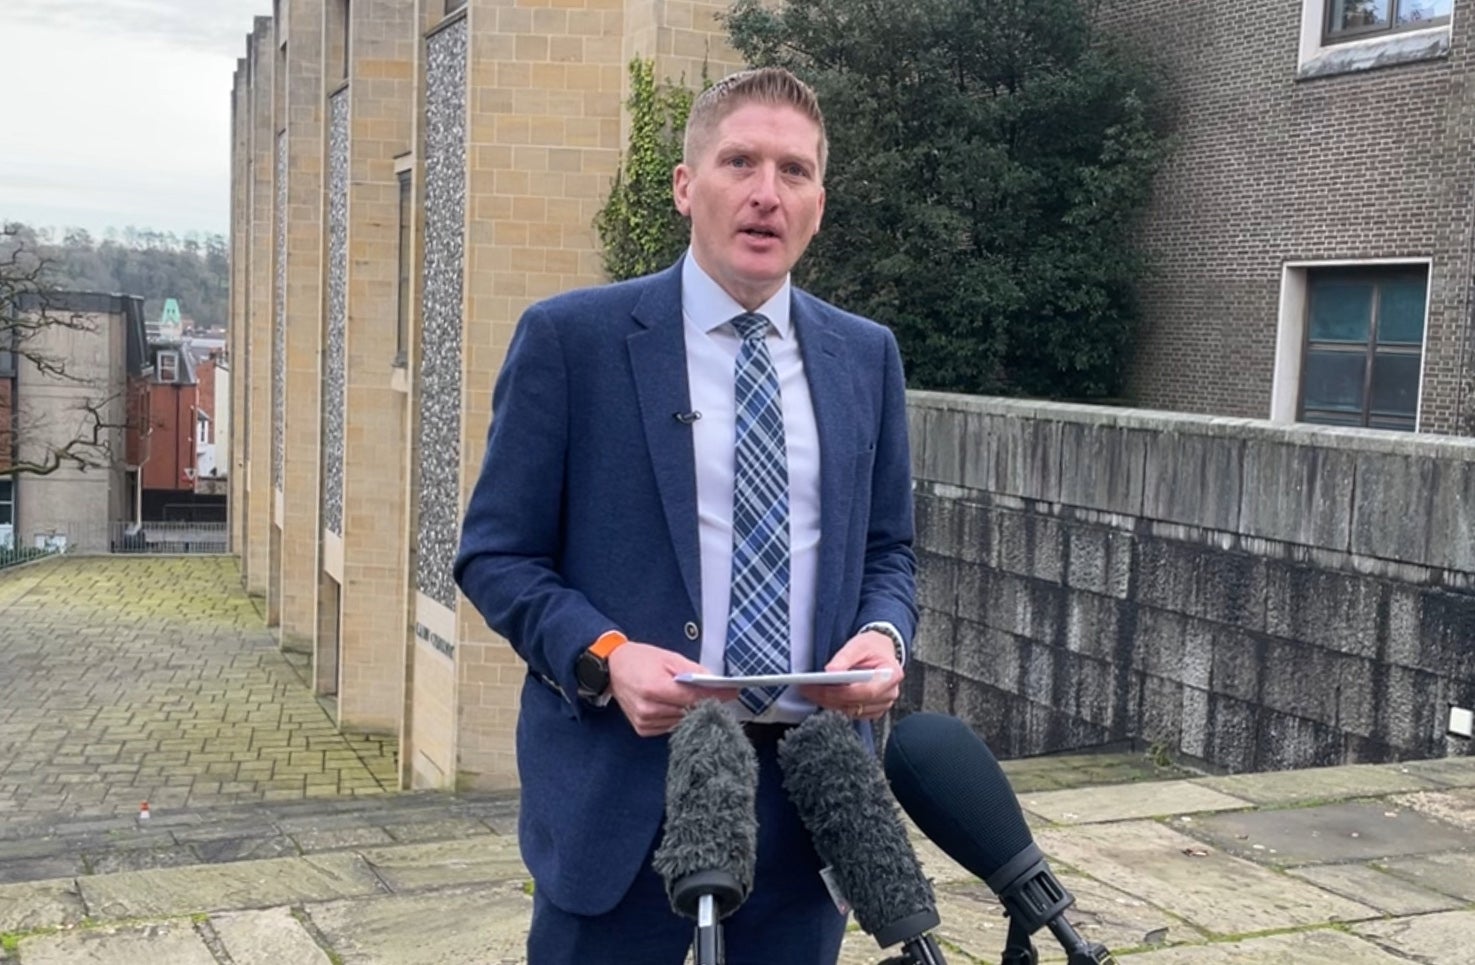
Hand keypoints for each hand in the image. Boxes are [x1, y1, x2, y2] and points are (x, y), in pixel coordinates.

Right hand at [606, 642, 739, 736]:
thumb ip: (693, 671)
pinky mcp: (643, 729)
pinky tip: (677, 706)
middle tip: (722, 694)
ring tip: (698, 698)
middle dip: (706, 703)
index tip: (732, 693)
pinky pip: (670, 726)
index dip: (715, 696)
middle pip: (689, 712)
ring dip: (692, 712)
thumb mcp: (668, 657)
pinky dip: (678, 717)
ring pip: (681, 721)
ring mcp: (644, 722)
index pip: (693, 698)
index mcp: (653, 688)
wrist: (612, 667)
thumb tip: (715, 682)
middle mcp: (647, 709)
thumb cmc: (639, 659)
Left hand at [797, 630, 903, 721]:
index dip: (842, 692)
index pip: (866, 691)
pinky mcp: (874, 709)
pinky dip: (837, 705)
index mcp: (891, 675)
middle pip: (857, 703)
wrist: (881, 651)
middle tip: (808, 689)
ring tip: (811, 692)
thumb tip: (830, 671)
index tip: (821, 686)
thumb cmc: (872, 647)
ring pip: (853, 711)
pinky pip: (853, 713)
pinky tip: (823, 696)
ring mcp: (883, 704)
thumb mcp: (859, 644)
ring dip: (830, 703)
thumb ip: (845, 657)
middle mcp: (890, 693)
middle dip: (830, 698)